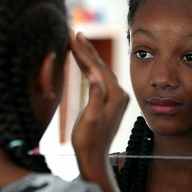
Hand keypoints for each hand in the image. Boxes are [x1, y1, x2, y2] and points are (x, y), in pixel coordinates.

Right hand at [69, 30, 128, 171]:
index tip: (72, 37)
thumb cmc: (89, 142)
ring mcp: (115, 97)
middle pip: (100, 66)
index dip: (82, 52)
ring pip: (100, 70)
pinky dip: (90, 68)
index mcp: (115, 95)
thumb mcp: (89, 120)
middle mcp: (119, 94)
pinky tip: (84, 63)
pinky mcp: (110, 101)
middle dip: (86, 49)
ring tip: (78, 42)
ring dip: (88, 56)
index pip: (96, 68)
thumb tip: (94, 76)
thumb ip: (95, 97)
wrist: (94, 159)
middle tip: (74, 33)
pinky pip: (100, 79)